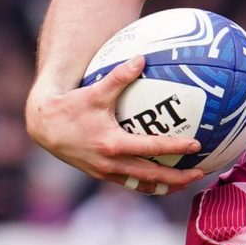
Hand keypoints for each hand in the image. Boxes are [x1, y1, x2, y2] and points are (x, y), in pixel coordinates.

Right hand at [25, 54, 204, 196]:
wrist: (44, 127)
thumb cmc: (70, 106)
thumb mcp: (95, 91)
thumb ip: (120, 76)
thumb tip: (141, 58)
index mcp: (112, 144)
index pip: (151, 148)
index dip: (175, 147)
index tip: (196, 145)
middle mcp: (110, 163)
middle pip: (152, 176)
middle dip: (177, 178)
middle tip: (201, 174)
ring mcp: (105, 172)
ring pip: (141, 186)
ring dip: (165, 186)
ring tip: (185, 183)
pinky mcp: (101, 175)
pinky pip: (130, 184)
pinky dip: (147, 184)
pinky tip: (162, 180)